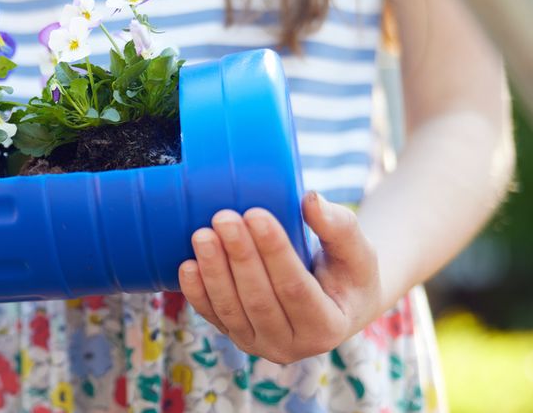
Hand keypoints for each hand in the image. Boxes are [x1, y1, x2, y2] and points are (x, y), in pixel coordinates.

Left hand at [178, 192, 380, 363]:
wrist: (335, 302)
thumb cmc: (349, 272)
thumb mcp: (357, 251)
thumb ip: (339, 226)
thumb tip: (310, 199)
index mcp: (328, 328)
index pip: (296, 289)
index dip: (274, 252)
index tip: (256, 214)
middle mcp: (292, 346)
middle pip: (259, 299)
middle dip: (239, 257)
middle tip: (224, 217)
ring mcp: (260, 345)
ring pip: (231, 310)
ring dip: (213, 271)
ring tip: (202, 234)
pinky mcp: (237, 336)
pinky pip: (213, 316)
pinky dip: (197, 292)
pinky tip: (187, 265)